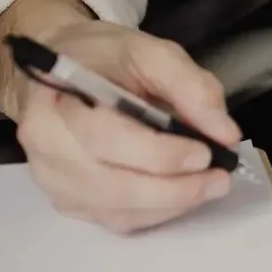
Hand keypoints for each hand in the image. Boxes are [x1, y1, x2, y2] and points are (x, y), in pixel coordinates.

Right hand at [0, 0, 243, 233]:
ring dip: (169, 205)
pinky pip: (113, 220)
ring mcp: (51, 178)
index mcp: (57, 97)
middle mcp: (46, 144)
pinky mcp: (64, 200)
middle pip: (111, 185)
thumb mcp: (148, 51)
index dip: (160, 153)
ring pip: (115, 210)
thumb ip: (189, 86)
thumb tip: (225, 134)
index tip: (206, 152)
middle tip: (219, 180)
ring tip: (208, 187)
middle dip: (173, 189)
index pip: (107, 137)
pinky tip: (178, 196)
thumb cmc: (102, 59)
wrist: (53, 72)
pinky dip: (153, 213)